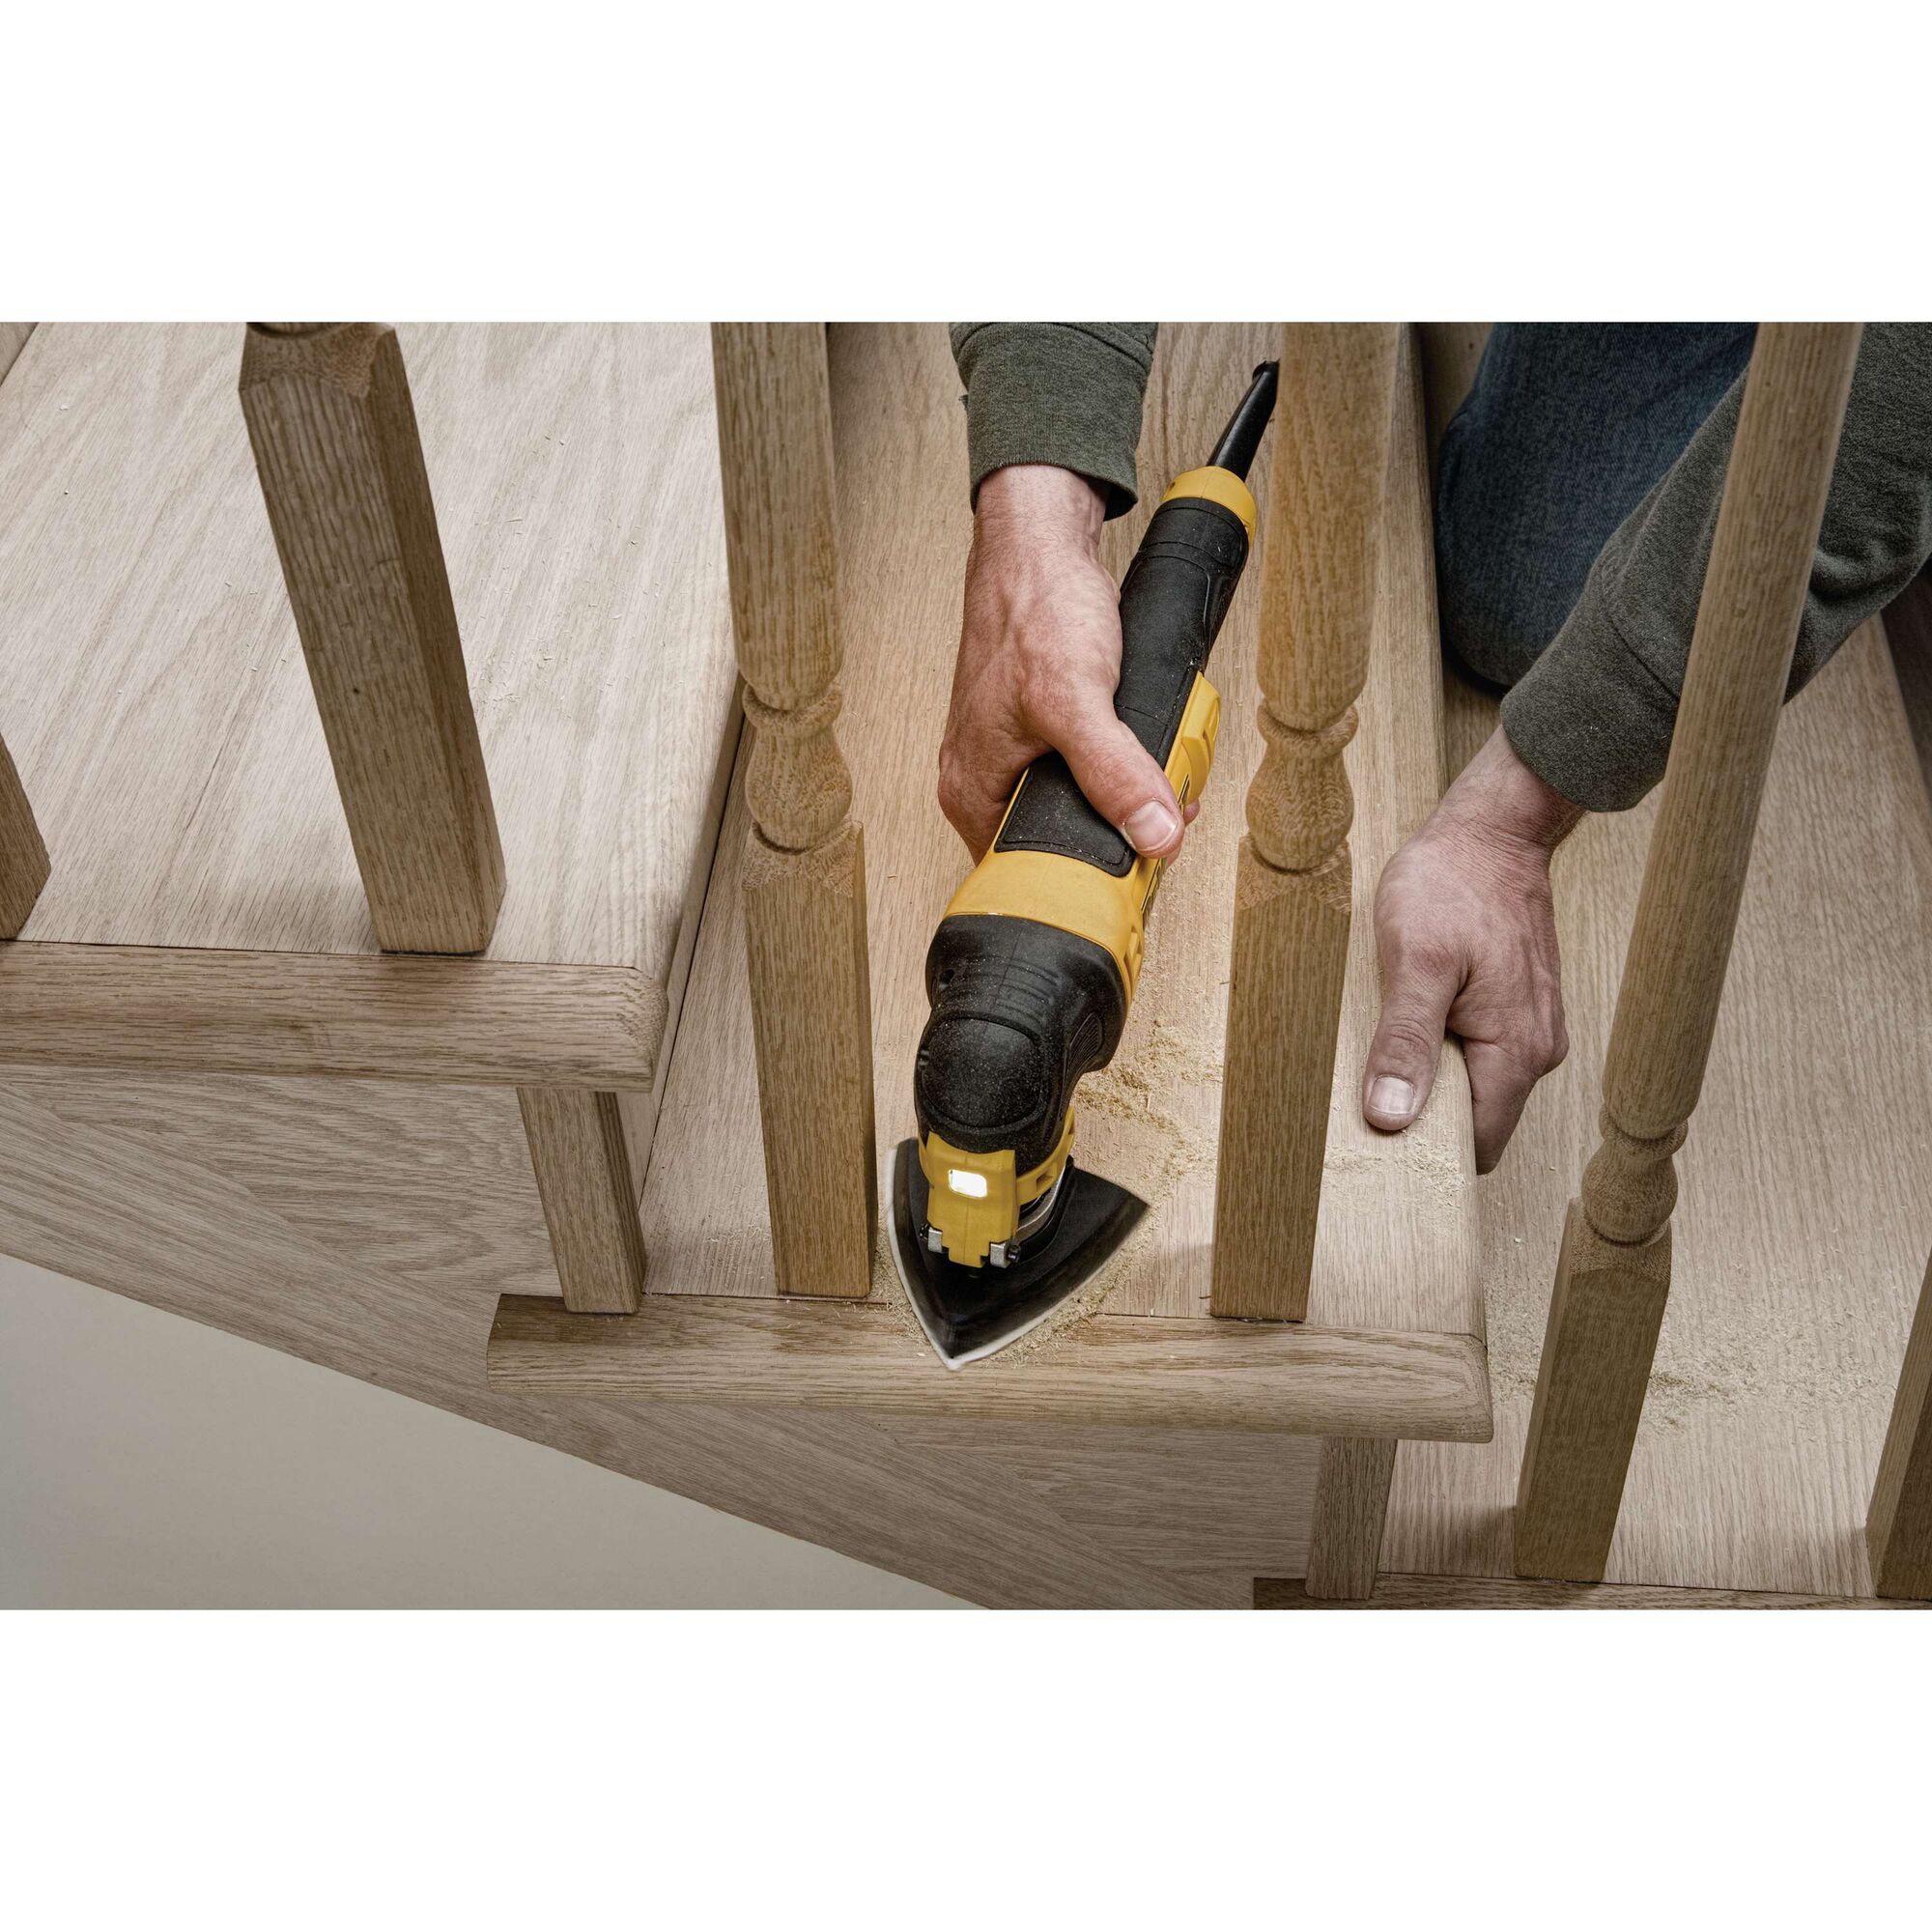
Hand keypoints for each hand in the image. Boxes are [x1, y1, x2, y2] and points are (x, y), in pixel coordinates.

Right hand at [938, 464, 1197, 860]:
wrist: (1037, 548)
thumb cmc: (1033, 610)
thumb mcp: (1077, 698)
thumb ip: (1114, 773)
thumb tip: (1152, 834)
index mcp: (974, 792)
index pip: (1032, 874)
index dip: (1093, 875)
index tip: (1143, 862)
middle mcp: (985, 782)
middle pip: (1061, 845)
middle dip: (1120, 833)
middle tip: (1164, 812)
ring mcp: (1010, 759)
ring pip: (1079, 809)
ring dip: (1128, 799)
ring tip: (1161, 779)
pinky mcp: (1038, 734)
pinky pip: (1085, 774)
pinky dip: (1122, 768)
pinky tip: (1143, 751)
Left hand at [1361, 727, 1581, 1172]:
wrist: (1492, 832)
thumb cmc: (1451, 886)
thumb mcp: (1414, 961)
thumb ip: (1405, 1043)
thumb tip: (1391, 1118)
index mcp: (1516, 1052)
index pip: (1475, 1145)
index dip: (1426, 1152)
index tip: (1376, 1142)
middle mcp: (1537, 1050)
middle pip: (1476, 1121)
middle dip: (1425, 1117)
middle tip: (1366, 1094)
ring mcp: (1532, 1029)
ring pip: (1476, 1088)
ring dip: (1431, 1080)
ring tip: (1385, 1053)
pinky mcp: (1519, 1009)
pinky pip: (1479, 1055)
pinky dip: (1444, 1052)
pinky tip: (1411, 1026)